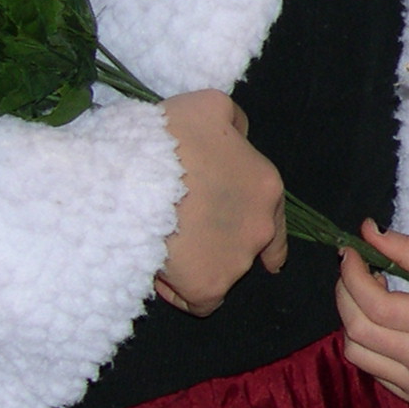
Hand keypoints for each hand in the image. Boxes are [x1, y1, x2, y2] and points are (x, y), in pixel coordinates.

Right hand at [157, 90, 285, 314]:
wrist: (133, 175)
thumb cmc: (169, 135)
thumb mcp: (210, 107)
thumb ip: (234, 124)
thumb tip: (239, 138)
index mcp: (266, 186)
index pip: (275, 221)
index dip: (263, 236)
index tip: (266, 257)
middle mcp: (261, 227)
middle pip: (245, 246)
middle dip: (220, 244)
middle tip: (182, 233)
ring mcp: (237, 260)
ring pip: (221, 271)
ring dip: (198, 264)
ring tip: (161, 245)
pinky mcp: (208, 286)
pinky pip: (199, 301)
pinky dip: (182, 292)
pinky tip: (161, 274)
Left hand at [336, 221, 408, 401]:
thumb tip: (367, 232)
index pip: (377, 305)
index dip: (353, 275)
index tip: (351, 252)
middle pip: (359, 331)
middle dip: (345, 293)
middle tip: (355, 269)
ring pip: (356, 354)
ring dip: (351, 319)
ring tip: (371, 295)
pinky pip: (371, 369)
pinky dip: (366, 342)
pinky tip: (385, 322)